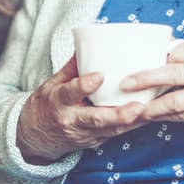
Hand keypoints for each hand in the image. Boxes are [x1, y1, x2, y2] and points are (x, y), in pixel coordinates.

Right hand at [16, 57, 144, 163]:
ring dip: (131, 122)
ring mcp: (84, 134)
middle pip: (97, 119)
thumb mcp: (53, 83)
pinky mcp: (94, 141)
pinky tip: (147, 118)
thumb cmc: (46, 105)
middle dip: (118, 114)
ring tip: (149, 112)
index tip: (99, 76)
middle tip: (137, 106)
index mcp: (59, 102)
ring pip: (111, 130)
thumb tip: (88, 42)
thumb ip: (72, 66)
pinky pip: (115, 134)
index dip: (84, 85)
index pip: (71, 93)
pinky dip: (132, 126)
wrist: (35, 136)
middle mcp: (72, 120)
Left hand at [123, 40, 183, 152]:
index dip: (159, 57)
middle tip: (125, 82)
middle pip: (172, 73)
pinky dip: (165, 116)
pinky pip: (183, 115)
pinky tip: (151, 116)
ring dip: (151, 104)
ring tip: (133, 106)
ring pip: (175, 100)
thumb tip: (166, 52)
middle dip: (145, 78)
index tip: (141, 60)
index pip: (179, 51)